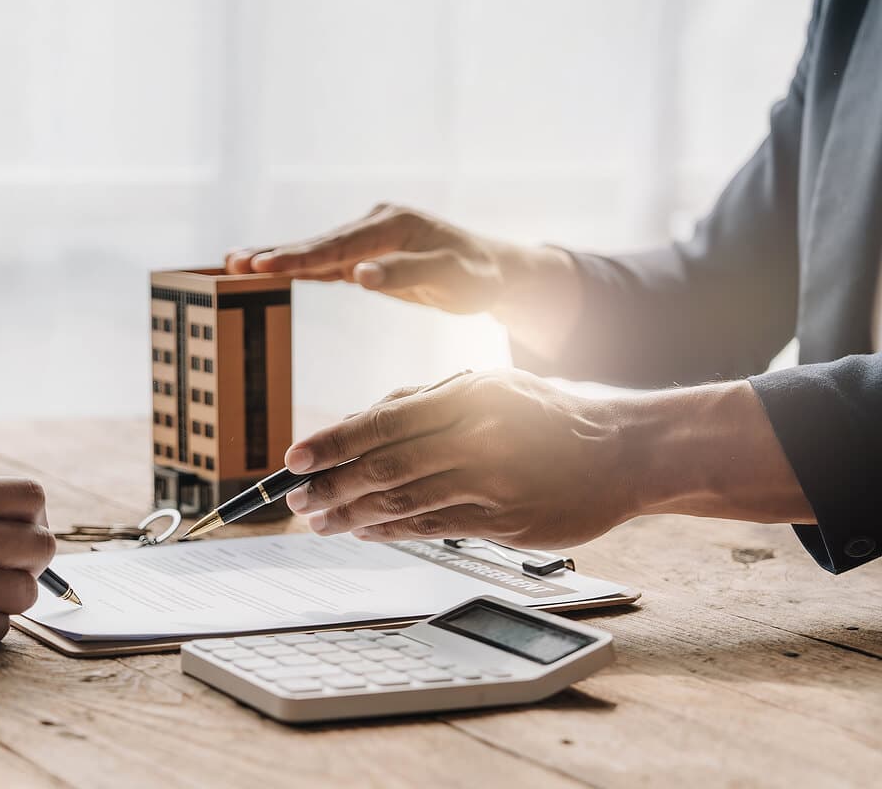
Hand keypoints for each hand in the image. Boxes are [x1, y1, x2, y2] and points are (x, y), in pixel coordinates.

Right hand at [224, 204, 582, 355]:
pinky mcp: (364, 252)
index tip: (265, 266)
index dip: (300, 257)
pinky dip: (294, 264)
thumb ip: (408, 274)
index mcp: (395, 225)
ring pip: (316, 249)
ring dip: (277, 257)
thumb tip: (360, 274)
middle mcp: (376, 222)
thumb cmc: (480, 278)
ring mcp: (367, 236)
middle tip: (234, 261)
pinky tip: (263, 268)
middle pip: (320, 243)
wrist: (494, 270)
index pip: (340, 245)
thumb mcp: (456, 280)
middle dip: (276, 253)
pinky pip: (323, 259)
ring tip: (233, 262)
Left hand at [282, 369, 633, 549]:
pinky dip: (392, 532)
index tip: (293, 460)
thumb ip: (426, 401)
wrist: (626, 451)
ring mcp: (494, 483)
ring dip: (353, 516)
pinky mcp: (507, 521)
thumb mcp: (490, 386)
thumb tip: (359, 422)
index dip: (332, 443)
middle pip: (385, 467)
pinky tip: (366, 532)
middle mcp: (479, 438)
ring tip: (321, 521)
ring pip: (404, 503)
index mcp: (469, 396)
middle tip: (295, 501)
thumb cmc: (548, 416)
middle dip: (330, 487)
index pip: (382, 422)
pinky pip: (434, 530)